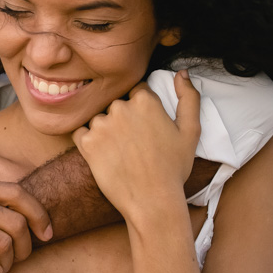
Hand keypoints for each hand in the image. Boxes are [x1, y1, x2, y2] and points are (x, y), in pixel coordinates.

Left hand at [72, 70, 200, 220]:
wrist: (152, 200)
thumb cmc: (174, 167)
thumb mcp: (191, 130)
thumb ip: (188, 97)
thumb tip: (182, 72)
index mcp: (145, 100)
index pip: (136, 91)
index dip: (141, 109)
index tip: (145, 127)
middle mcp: (120, 107)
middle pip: (116, 104)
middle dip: (122, 119)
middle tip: (134, 144)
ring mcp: (101, 124)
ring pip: (98, 119)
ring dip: (105, 131)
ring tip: (121, 152)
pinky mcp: (86, 142)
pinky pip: (81, 133)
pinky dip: (88, 142)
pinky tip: (103, 155)